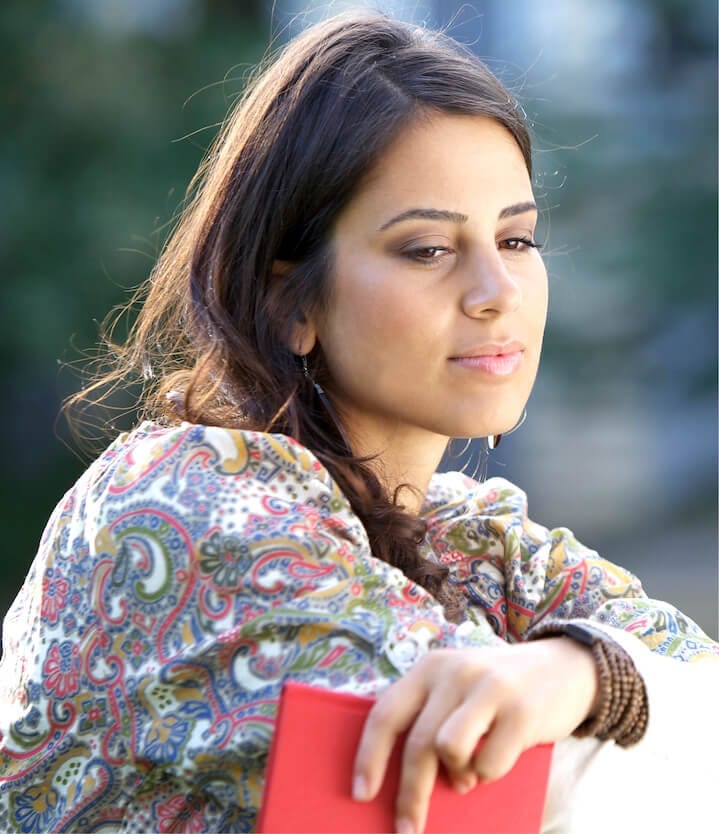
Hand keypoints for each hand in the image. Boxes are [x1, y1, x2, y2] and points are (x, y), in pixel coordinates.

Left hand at [352, 637, 598, 833]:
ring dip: (456, 777)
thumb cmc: (497, 689)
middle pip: (417, 744)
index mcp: (430, 667)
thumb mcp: (457, 687)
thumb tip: (396, 779)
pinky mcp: (520, 710)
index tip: (361, 794)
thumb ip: (430, 716)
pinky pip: (490, 763)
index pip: (386, 714)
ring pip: (449, 751)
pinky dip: (490, 774)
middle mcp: (454, 672)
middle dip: (409, 794)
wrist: (564, 667)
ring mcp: (488, 688)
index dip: (368, 756)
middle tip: (406, 828)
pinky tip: (500, 758)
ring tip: (466, 778)